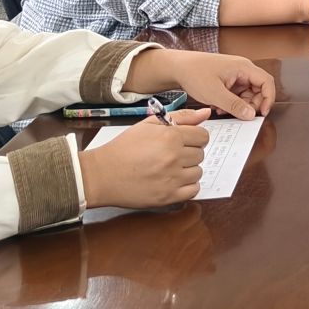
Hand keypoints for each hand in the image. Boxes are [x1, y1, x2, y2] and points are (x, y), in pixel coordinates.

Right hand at [78, 108, 209, 209]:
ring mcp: (172, 178)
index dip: (194, 137)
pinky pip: (194, 190)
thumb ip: (181, 117)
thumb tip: (205, 112)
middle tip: (171, 154)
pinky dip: (187, 186)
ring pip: (199, 172)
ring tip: (170, 168)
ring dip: (188, 170)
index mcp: (170, 136)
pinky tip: (173, 180)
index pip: (203, 136)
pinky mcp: (169, 196)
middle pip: (201, 154)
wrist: (102, 174)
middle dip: (189, 152)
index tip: (183, 141)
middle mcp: (174, 157)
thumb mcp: (149, 125)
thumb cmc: (123, 148)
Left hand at [127, 49, 275, 118]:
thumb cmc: (194, 73)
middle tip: (241, 116)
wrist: (177, 67)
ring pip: (247, 93)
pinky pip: (237, 94)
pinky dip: (231, 103)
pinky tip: (219, 107)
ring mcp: (235, 75)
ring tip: (225, 111)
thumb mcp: (215, 93)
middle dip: (252, 104)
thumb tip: (251, 115)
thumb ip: (235, 105)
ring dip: (240, 105)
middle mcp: (242, 69)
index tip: (262, 113)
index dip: (269, 98)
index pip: (266, 82)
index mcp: (243, 67)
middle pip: (259, 89)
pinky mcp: (227, 80)